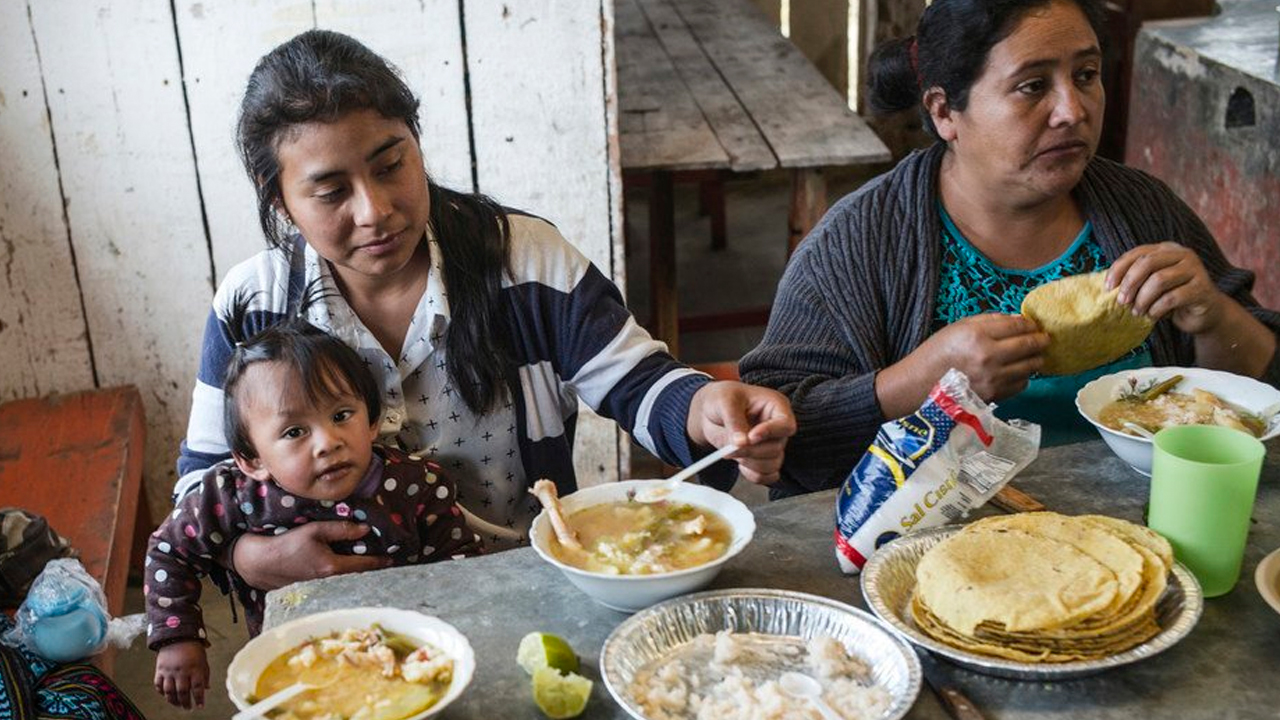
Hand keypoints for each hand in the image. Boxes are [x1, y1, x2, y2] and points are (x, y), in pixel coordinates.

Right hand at [155, 641, 208, 708]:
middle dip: (186, 703)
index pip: (197, 687)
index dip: (199, 698)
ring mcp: (169, 671)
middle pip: (183, 691)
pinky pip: (159, 685)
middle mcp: (182, 670)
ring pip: (169, 691)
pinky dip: (162, 692)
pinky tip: (166, 696)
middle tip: (188, 708)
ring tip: (178, 705)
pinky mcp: (160, 669)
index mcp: (195, 667)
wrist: (177, 636)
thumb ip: (205, 674)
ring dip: (173, 701)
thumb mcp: (203, 660)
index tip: (200, 706)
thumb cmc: (193, 648)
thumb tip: (206, 688)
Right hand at [231, 521, 391, 589]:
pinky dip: (341, 565)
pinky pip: (332, 573)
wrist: (258, 563)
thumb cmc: (286, 544)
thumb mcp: (315, 531)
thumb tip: (365, 529)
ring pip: (344, 572)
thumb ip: (340, 529)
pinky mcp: (311, 580)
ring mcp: (319, 581)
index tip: (392, 558)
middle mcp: (329, 577)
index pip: (363, 564)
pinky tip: (343, 557)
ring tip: (367, 554)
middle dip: (369, 563)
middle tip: (383, 554)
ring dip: (355, 564)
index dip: (379, 561)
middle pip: (355, 570)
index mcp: (332, 566)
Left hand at [687, 381, 796, 485]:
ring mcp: (773, 445)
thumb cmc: (722, 399)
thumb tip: (741, 442)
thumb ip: (734, 421)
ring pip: (773, 464)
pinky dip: (753, 475)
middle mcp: (778, 427)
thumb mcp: (724, 402)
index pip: (785, 424)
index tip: (750, 437)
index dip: (770, 432)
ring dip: (749, 463)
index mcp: (776, 406)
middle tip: (730, 446)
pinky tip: (740, 465)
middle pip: (776, 448)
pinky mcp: (764, 460)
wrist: (711, 413)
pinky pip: (768, 476)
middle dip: (750, 451)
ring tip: (731, 451)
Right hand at [911, 314, 1047, 402]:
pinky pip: (1021, 384)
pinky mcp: (994, 395)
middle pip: (1030, 345)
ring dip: (1036, 359)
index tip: (1035, 324)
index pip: (1018, 326)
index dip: (1031, 324)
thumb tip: (1018, 321)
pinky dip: (1023, 377)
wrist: (920, 384)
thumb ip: (990, 321)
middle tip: (1044, 339)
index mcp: (978, 335)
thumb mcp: (959, 327)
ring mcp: (993, 378)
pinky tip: (1017, 372)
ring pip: (1030, 367)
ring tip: (1034, 356)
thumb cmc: (938, 352)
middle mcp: (988, 356)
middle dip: (1041, 340)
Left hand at [1107, 242, 1226, 333]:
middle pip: (1147, 263)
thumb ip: (1137, 279)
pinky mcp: (1202, 289)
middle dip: (1130, 283)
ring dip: (1142, 299)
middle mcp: (1183, 255)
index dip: (1119, 269)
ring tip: (1137, 311)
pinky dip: (1157, 309)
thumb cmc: (1173, 298)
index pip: (1138, 253)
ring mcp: (1195, 270)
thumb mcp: (1152, 284)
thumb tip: (1109, 286)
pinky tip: (1153, 316)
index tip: (1108, 287)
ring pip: (1159, 280)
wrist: (1206, 314)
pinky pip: (1172, 298)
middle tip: (1121, 302)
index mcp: (1167, 249)